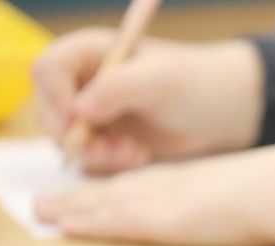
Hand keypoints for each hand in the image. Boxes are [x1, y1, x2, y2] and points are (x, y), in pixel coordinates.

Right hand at [32, 28, 263, 173]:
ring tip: (135, 153)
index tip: (78, 121)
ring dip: (96, 154)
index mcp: (92, 53)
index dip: (55, 96)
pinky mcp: (107, 138)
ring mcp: (94, 112)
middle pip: (49, 110)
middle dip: (77, 136)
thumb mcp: (161, 81)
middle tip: (113, 150)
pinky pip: (89, 157)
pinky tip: (139, 157)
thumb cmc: (198, 86)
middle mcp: (86, 81)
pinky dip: (109, 163)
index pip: (48, 69)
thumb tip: (78, 109)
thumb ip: (117, 87)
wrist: (226, 113)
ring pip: (67, 139)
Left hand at [33, 139, 274, 245]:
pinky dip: (90, 223)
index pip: (148, 182)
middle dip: (84, 197)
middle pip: (121, 188)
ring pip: (110, 201)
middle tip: (49, 204)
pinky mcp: (169, 219)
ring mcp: (172, 199)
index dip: (117, 189)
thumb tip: (259, 214)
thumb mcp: (263, 195)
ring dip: (74, 208)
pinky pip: (120, 221)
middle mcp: (179, 184)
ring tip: (43, 213)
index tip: (95, 194)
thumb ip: (249, 205)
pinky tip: (67, 227)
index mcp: (201, 179)